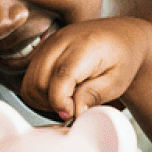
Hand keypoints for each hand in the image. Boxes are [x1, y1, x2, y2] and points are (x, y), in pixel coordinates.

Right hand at [20, 18, 151, 120]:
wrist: (122, 37)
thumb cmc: (122, 58)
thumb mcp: (116, 81)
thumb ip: (93, 95)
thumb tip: (73, 112)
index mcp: (84, 46)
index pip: (60, 77)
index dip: (61, 102)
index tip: (71, 114)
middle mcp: (61, 41)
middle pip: (39, 81)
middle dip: (51, 104)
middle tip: (72, 110)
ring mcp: (49, 44)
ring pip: (29, 83)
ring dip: (42, 101)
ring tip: (65, 103)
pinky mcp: (42, 50)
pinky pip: (29, 78)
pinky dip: (38, 93)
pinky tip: (58, 95)